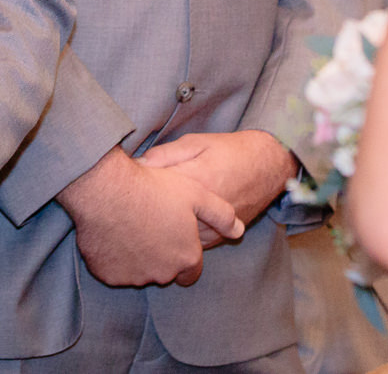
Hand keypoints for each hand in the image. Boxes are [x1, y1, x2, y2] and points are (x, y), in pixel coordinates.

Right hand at [57, 147, 242, 287]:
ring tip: (132, 224)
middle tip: (152, 224)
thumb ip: (220, 215)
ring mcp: (133, 276)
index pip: (191, 272)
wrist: (105, 191)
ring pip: (140, 270)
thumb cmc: (153, 188)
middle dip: (162, 254)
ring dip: (138, 256)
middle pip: (165, 270)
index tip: (176, 237)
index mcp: (186, 257)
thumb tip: (238, 230)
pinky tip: (114, 232)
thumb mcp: (196, 194)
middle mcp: (162, 273)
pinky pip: (115, 269)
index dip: (186, 254)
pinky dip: (115, 257)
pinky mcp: (107, 275)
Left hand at [139, 130, 296, 243]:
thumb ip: (167, 154)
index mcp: (196, 181)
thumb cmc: (230, 151)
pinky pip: (192, 246)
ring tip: (140, 222)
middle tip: (124, 208)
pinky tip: (165, 231)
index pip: (155, 190)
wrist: (267, 167)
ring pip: (176, 238)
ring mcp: (213, 226)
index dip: (135, 189)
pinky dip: (178, 240)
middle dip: (142, 215)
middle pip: (163, 219)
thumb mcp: (197, 142)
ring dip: (159, 232)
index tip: (120, 186)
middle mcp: (205, 209)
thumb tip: (138, 164)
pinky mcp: (220, 237)